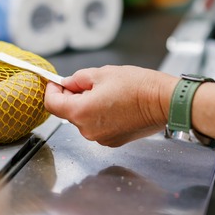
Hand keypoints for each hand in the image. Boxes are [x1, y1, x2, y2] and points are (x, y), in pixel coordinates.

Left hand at [44, 66, 178, 146]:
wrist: (163, 101)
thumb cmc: (137, 86)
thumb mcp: (102, 73)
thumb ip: (79, 79)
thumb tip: (68, 83)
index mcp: (80, 112)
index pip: (52, 104)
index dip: (51, 91)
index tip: (56, 83)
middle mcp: (87, 130)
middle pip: (69, 113)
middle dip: (74, 97)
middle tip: (89, 83)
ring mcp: (101, 138)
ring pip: (85, 120)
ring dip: (89, 107)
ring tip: (108, 93)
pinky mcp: (113, 141)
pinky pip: (99, 127)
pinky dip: (101, 116)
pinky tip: (116, 105)